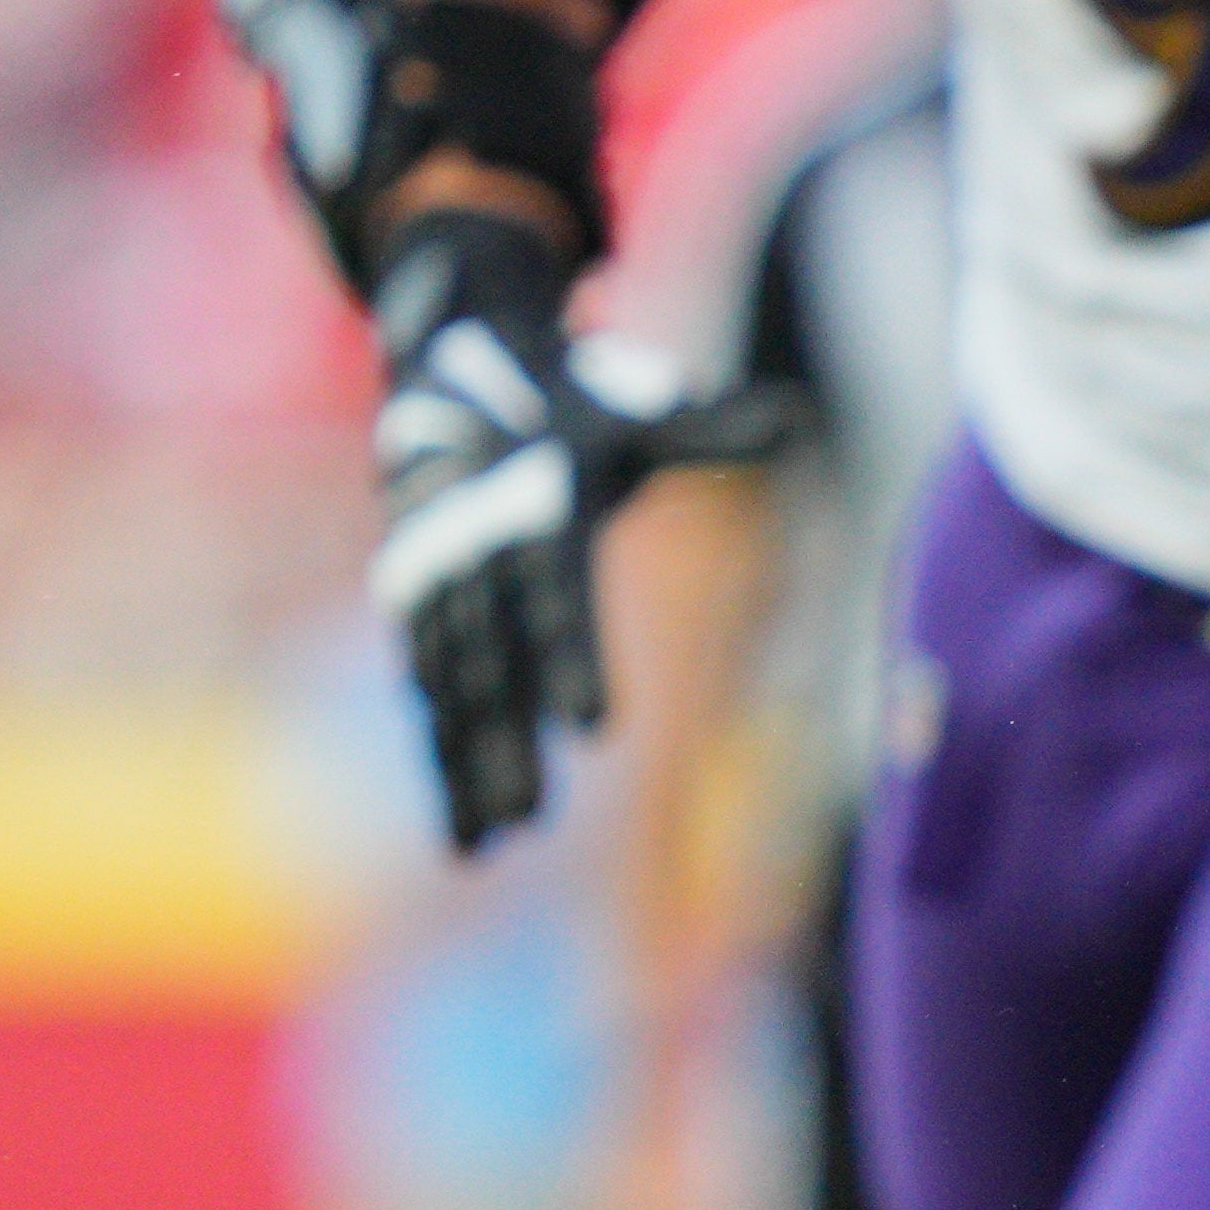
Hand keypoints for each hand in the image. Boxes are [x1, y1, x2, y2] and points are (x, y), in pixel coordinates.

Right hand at [362, 208, 786, 853]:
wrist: (450, 362)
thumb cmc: (571, 404)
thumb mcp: (637, 412)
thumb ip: (708, 433)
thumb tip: (791, 417)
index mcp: (539, 514)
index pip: (559, 600)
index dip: (575, 662)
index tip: (598, 728)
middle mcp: (478, 554)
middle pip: (495, 665)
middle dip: (505, 745)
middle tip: (527, 821)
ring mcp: (438, 581)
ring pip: (451, 691)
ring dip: (464, 768)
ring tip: (481, 847)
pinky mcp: (417, 602)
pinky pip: (428, 687)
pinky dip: (439, 751)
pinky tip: (458, 822)